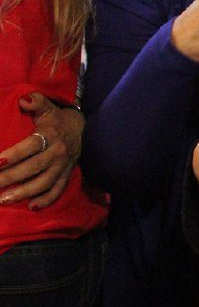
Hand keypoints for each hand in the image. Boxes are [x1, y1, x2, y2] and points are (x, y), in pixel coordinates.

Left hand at [0, 94, 83, 208]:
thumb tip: (23, 100)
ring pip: (43, 182)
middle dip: (10, 178)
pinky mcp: (66, 175)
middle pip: (32, 168)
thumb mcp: (47, 108)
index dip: (13, 155)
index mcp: (51, 135)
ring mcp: (63, 166)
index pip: (30, 146)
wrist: (82, 129)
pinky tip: (31, 207)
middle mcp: (58, 152)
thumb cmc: (56, 120)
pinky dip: (46, 199)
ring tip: (3, 199)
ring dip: (23, 192)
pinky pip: (58, 190)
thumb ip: (35, 102)